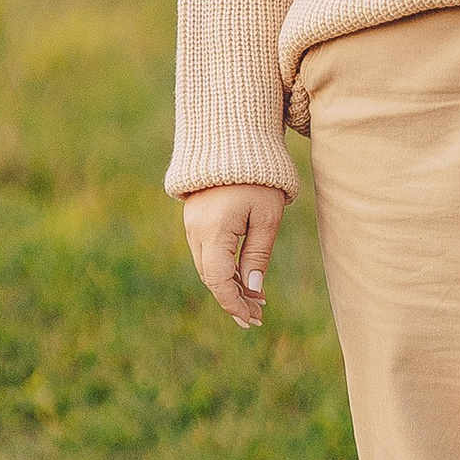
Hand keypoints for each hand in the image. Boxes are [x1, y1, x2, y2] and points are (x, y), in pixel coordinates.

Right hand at [182, 185, 287, 330]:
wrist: (234, 139)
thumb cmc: (259, 178)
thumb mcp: (267, 218)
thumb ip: (258, 255)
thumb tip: (254, 289)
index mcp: (214, 231)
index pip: (219, 280)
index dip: (234, 304)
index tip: (252, 319)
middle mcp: (196, 230)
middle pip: (211, 277)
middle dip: (233, 299)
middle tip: (258, 315)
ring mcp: (192, 224)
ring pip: (207, 266)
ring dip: (228, 284)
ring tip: (256, 299)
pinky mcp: (195, 218)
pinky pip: (206, 252)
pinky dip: (222, 267)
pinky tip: (242, 276)